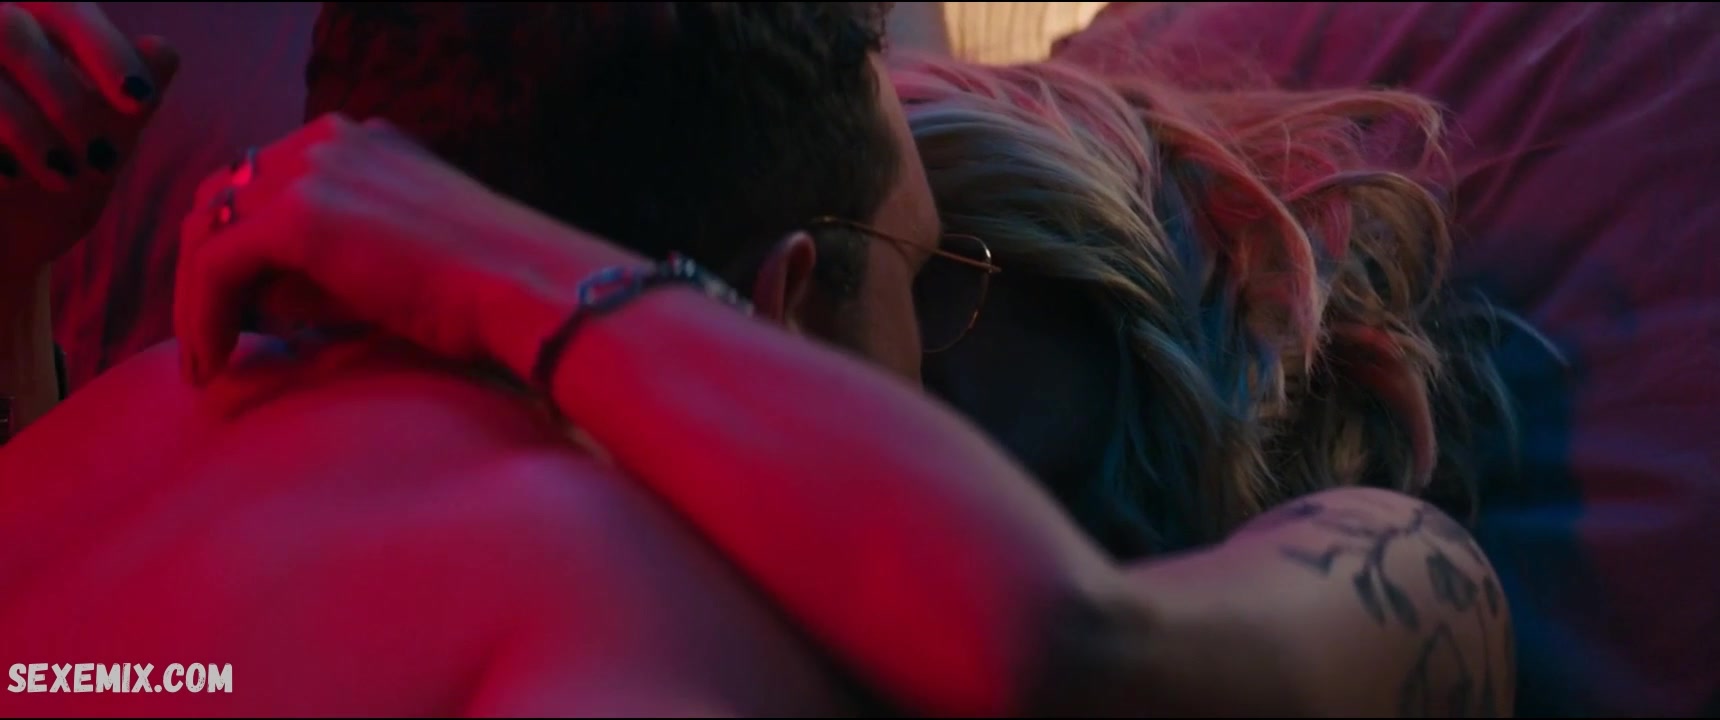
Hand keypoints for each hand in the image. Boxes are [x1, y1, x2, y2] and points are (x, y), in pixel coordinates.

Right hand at [0, 2, 178, 275]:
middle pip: (10, 29)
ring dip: (26, 126)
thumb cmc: (57, 185)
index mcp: (33, 32)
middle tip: (101, 160)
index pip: (67, 10)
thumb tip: (163, 49)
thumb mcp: (105, 145)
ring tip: (63, 178)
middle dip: (65, 98)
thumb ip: (132, 97)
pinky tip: (10, 183)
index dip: (105, 49)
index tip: (140, 103)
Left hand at [174, 114, 612, 385]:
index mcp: (360, 142)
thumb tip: (257, 305)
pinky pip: (216, 263)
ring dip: (197, 296)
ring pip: (209, 227)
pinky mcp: (299, 215)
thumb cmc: (484, 293)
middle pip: (223, 195)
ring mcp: (313, 170)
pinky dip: (203, 313)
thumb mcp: (395, 261)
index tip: (236, 311)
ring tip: (205, 359)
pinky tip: (214, 359)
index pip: (262, 182)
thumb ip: (329, 265)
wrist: (531, 289)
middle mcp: (330, 140)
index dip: (236, 246)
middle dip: (205, 268)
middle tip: (207, 337)